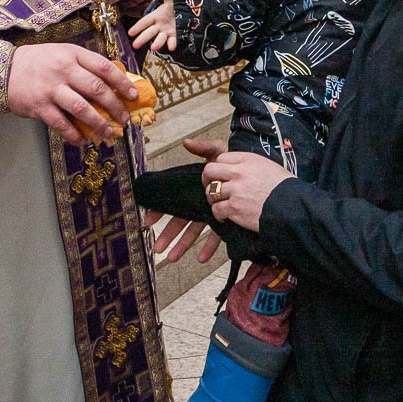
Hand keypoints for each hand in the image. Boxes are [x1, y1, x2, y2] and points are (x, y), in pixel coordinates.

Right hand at [6, 43, 138, 145]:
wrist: (3, 70)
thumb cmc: (38, 62)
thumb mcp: (62, 53)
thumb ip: (84, 65)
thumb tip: (112, 84)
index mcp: (72, 54)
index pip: (104, 67)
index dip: (122, 82)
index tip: (133, 95)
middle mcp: (63, 70)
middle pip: (97, 89)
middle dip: (115, 107)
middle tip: (125, 118)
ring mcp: (51, 88)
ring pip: (82, 108)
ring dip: (99, 123)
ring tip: (109, 133)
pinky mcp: (40, 106)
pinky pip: (62, 124)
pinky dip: (74, 135)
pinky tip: (83, 141)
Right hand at [128, 0, 176, 51]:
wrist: (181, 18)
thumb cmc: (170, 11)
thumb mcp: (169, 0)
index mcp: (154, 17)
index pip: (144, 22)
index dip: (137, 27)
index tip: (130, 33)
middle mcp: (158, 26)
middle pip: (149, 32)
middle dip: (142, 38)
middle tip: (135, 45)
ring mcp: (165, 32)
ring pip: (159, 38)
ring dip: (157, 42)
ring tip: (153, 48)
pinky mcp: (173, 37)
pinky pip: (172, 41)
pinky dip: (172, 44)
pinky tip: (172, 47)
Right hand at [140, 139, 226, 262]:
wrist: (253, 172)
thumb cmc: (232, 163)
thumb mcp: (218, 152)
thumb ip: (203, 148)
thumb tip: (187, 142)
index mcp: (193, 190)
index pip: (172, 202)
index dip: (159, 211)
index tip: (149, 220)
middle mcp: (199, 204)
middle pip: (179, 222)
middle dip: (167, 235)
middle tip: (157, 247)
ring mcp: (210, 215)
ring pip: (193, 233)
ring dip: (182, 245)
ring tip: (171, 258)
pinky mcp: (224, 222)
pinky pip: (216, 237)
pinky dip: (209, 248)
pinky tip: (202, 258)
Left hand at [203, 150, 293, 233]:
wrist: (294, 206)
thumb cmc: (285, 188)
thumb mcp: (268, 166)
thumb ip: (249, 165)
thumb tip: (237, 168)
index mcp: (248, 159)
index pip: (221, 158)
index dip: (218, 167)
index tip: (219, 175)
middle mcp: (239, 172)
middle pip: (209, 171)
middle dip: (207, 180)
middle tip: (211, 188)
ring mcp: (236, 190)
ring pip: (211, 192)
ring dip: (213, 199)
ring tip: (220, 204)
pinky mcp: (235, 208)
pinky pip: (217, 210)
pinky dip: (219, 215)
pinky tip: (225, 217)